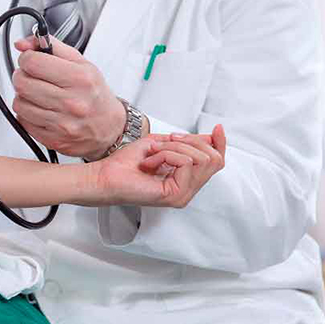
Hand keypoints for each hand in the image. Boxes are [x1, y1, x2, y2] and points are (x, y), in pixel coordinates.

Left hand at [12, 36, 126, 159]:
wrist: (109, 128)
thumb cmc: (95, 94)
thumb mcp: (81, 63)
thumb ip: (52, 47)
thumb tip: (22, 43)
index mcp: (80, 79)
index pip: (33, 62)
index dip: (27, 58)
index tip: (31, 60)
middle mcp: (71, 102)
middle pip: (22, 83)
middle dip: (22, 76)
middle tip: (32, 76)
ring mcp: (62, 123)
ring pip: (19, 103)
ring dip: (23, 96)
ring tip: (37, 94)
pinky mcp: (52, 139)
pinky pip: (23, 121)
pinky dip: (27, 114)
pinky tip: (41, 109)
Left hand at [88, 125, 226, 207]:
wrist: (104, 175)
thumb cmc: (126, 163)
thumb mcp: (162, 144)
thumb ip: (187, 142)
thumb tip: (212, 136)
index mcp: (185, 180)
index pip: (216, 162)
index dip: (220, 143)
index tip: (216, 128)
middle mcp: (187, 191)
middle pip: (213, 159)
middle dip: (188, 142)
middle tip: (163, 143)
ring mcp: (183, 196)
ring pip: (200, 159)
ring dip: (173, 148)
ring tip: (153, 154)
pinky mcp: (175, 195)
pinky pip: (186, 163)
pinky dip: (166, 155)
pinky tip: (149, 163)